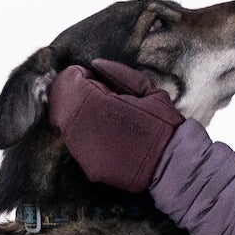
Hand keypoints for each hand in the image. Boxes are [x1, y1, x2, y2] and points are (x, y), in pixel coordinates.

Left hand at [47, 60, 185, 192]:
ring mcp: (85, 153)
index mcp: (101, 105)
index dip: (76, 76)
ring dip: (79, 117)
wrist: (175, 166)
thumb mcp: (149, 90)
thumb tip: (95, 64)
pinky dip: (86, 138)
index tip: (90, 77)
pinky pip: (77, 147)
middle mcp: (86, 130)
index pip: (68, 83)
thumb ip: (119, 74)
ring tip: (105, 118)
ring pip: (65, 127)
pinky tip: (107, 137)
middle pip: (60, 105)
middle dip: (74, 96)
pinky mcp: (89, 169)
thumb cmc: (164, 125)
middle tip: (95, 96)